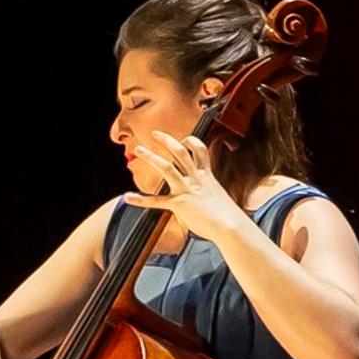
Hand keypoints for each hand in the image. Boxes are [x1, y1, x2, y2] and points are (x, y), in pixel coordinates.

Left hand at [140, 124, 239, 250]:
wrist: (230, 225)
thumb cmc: (228, 216)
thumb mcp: (219, 198)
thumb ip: (209, 195)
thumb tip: (207, 201)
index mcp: (207, 176)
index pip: (200, 151)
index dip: (191, 141)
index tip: (184, 139)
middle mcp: (196, 179)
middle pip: (181, 152)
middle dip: (167, 140)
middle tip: (155, 133)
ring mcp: (187, 189)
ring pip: (167, 167)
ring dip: (151, 157)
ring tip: (139, 150)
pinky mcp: (179, 204)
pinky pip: (157, 200)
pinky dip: (141, 200)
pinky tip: (128, 198)